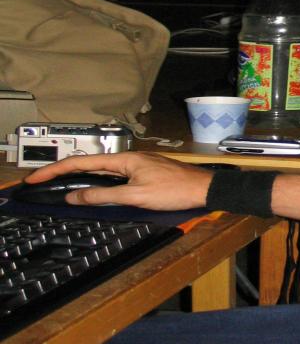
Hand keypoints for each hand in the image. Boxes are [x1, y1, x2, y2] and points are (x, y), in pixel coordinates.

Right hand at [25, 152, 213, 210]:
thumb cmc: (176, 190)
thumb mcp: (136, 196)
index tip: (36, 178)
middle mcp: (130, 158)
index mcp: (125, 159)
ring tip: (58, 182)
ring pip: (102, 169)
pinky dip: (98, 180)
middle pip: (90, 163)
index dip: (56, 170)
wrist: (205, 189)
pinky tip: (94, 187)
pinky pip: (115, 175)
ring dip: (80, 175)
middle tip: (40, 181)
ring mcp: (138, 165)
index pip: (83, 162)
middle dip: (63, 171)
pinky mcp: (146, 173)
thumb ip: (104, 196)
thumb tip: (76, 197)